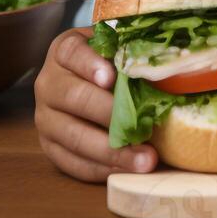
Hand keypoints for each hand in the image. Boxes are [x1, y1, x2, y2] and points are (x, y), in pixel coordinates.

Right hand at [33, 27, 157, 181]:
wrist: (86, 80)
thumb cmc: (113, 61)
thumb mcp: (119, 47)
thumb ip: (134, 53)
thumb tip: (171, 71)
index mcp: (64, 52)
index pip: (73, 53)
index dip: (91, 65)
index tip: (111, 78)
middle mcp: (48, 83)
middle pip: (74, 98)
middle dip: (111, 115)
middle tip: (142, 129)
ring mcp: (45, 117)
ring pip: (73, 136)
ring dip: (111, 151)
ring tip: (144, 160)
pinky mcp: (49, 145)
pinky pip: (71, 162)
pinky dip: (101, 168)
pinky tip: (127, 170)